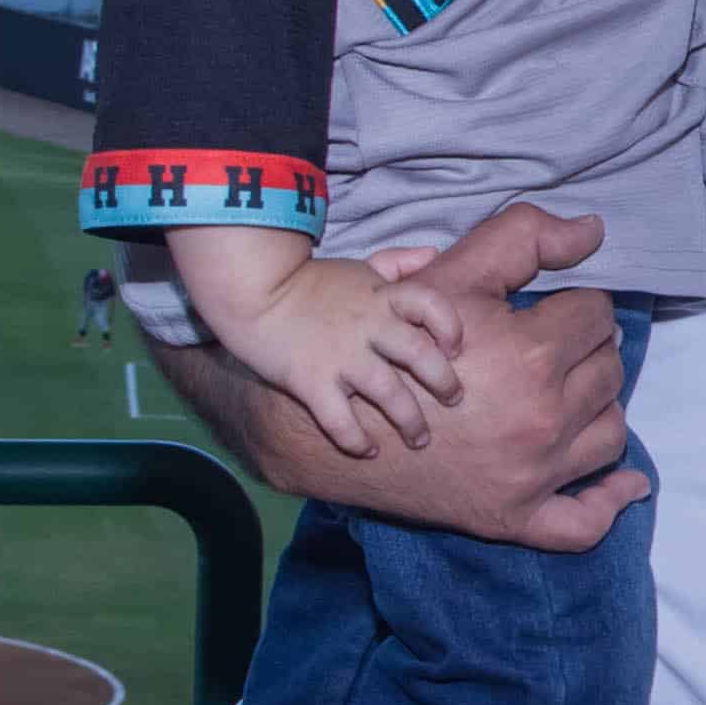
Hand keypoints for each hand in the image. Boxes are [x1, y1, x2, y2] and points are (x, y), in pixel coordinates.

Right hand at [269, 261, 472, 458]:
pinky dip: (357, 441)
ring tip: (420, 439)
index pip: (432, 305)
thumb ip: (396, 263)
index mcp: (381, 296)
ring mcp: (340, 356)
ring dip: (410, 421)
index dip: (451, 327)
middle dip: (444, 382)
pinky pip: (340, 420)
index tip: (454, 348)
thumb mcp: (357, 266)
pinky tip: (369, 451)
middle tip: (454, 399)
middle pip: (420, 355)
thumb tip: (432, 253)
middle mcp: (368, 326)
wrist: (251, 291)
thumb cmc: (308, 282)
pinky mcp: (311, 382)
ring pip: (389, 394)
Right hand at [281, 204, 635, 548]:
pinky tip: (626, 484)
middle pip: (609, 371)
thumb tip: (594, 230)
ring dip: (600, 408)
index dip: (577, 305)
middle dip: (589, 351)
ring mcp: (533, 475)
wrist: (334, 421)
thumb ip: (524, 237)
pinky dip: (610, 501)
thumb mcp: (453, 276)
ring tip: (575, 392)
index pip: (596, 316)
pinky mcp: (516, 517)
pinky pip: (583, 523)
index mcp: (531, 356)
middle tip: (562, 346)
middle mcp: (541, 420)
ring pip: (609, 433)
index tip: (557, 308)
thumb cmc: (395, 338)